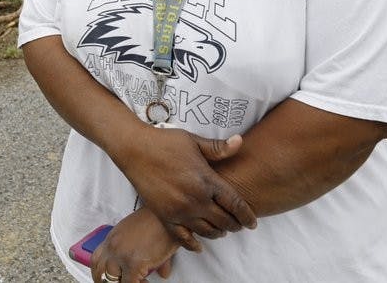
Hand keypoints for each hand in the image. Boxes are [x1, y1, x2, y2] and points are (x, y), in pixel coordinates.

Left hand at [90, 208, 176, 281]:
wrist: (166, 213)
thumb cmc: (157, 220)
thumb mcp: (144, 235)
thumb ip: (144, 254)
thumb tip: (161, 272)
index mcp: (112, 239)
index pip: (96, 259)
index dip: (101, 272)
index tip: (109, 277)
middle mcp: (113, 247)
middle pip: (100, 272)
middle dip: (107, 282)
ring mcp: (122, 256)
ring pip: (111, 281)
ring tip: (134, 282)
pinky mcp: (134, 264)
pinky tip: (146, 282)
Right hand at [111, 126, 255, 246]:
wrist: (134, 148)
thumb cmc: (164, 142)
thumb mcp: (193, 141)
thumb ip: (218, 148)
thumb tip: (240, 141)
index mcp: (206, 180)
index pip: (235, 204)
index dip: (246, 215)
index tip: (252, 222)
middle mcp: (195, 199)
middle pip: (224, 221)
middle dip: (235, 225)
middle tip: (238, 225)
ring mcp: (179, 210)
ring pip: (207, 231)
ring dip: (218, 233)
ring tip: (221, 230)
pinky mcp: (164, 216)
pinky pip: (183, 238)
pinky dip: (193, 244)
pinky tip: (199, 245)